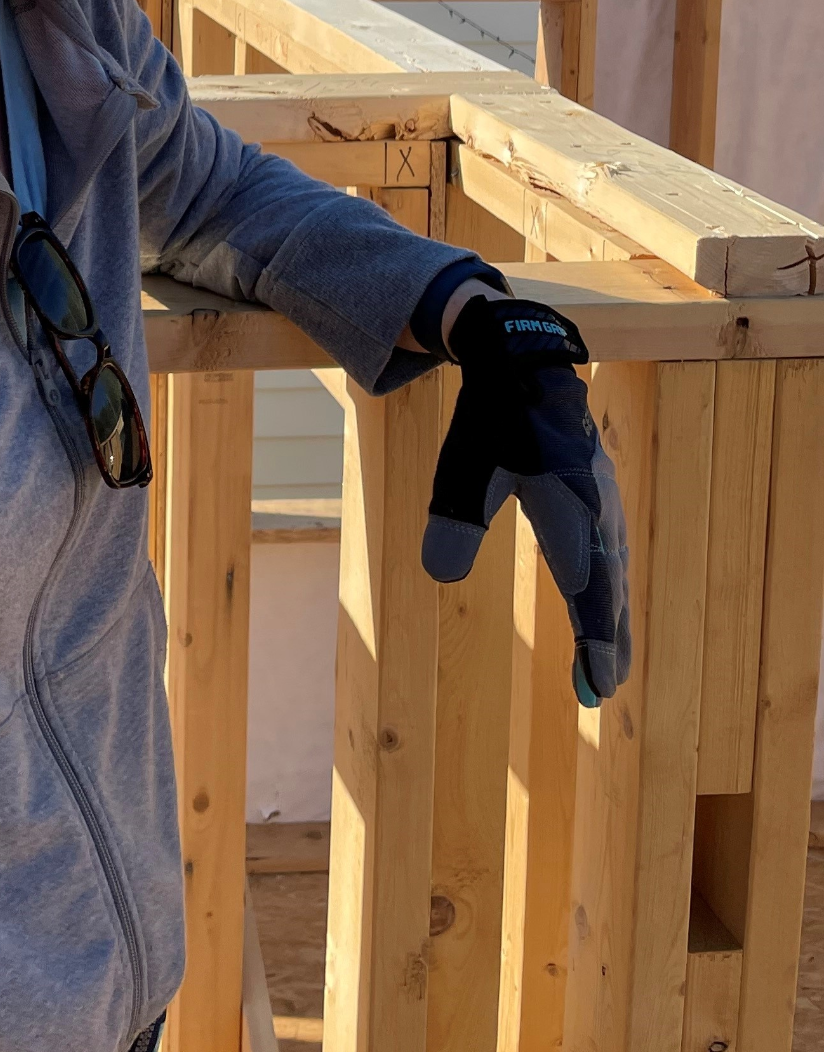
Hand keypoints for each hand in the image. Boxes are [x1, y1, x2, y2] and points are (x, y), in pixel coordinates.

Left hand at [420, 294, 631, 706]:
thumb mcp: (462, 469)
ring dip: (611, 618)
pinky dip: (607, 588)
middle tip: (601, 690)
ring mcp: (603, 501)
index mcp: (570, 510)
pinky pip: (609, 553)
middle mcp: (597, 511)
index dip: (594, 641)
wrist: (523, 361)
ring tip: (607, 663)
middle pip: (609, 590)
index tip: (597, 684)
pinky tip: (600, 603)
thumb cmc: (492, 418)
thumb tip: (438, 576)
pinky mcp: (598, 494)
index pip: (588, 590)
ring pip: (613, 572)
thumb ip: (453, 521)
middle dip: (607, 642)